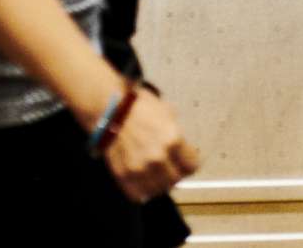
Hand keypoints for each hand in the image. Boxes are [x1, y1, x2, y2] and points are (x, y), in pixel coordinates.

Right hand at [102, 88, 201, 203]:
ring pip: (159, 189)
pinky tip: (144, 180)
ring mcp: (139, 169)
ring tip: (158, 174)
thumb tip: (182, 150)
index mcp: (173, 140)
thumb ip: (177, 136)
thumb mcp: (168, 115)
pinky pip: (138, 193)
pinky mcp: (123, 175)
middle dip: (176, 173)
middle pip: (176, 179)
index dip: (190, 163)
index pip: (191, 165)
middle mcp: (158, 158)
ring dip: (160, 183)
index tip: (186, 161)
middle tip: (172, 167)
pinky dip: (143, 190)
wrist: (111, 111)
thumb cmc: (140, 108)